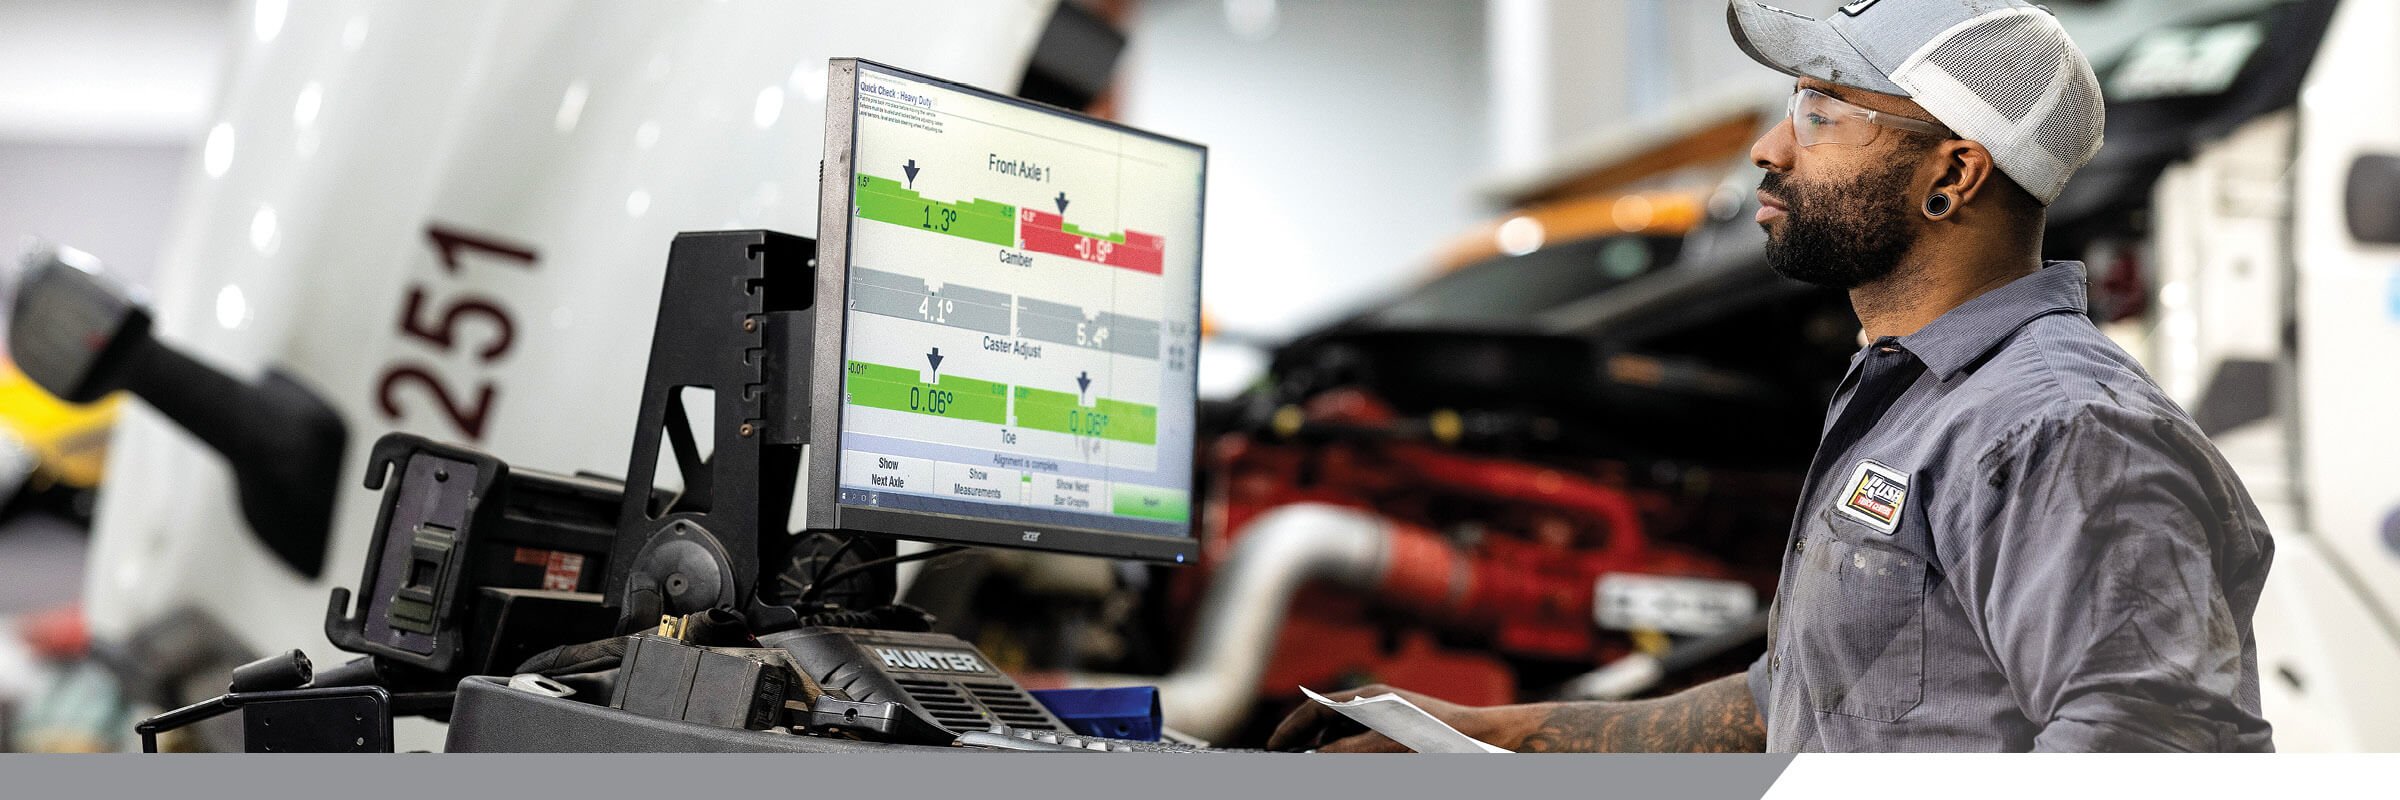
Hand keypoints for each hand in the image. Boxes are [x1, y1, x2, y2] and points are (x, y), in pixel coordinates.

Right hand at [1265, 684, 1483, 752]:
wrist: (1482, 739)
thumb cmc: (1436, 739)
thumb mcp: (1382, 748)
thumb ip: (1342, 752)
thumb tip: (1311, 758)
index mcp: (1366, 698)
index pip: (1314, 709)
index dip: (1290, 729)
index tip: (1273, 748)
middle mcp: (1375, 703)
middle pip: (1326, 721)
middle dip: (1306, 742)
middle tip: (1289, 760)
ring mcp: (1388, 716)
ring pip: (1344, 733)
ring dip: (1328, 748)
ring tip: (1316, 762)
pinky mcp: (1400, 730)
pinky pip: (1362, 739)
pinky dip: (1349, 751)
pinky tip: (1347, 760)